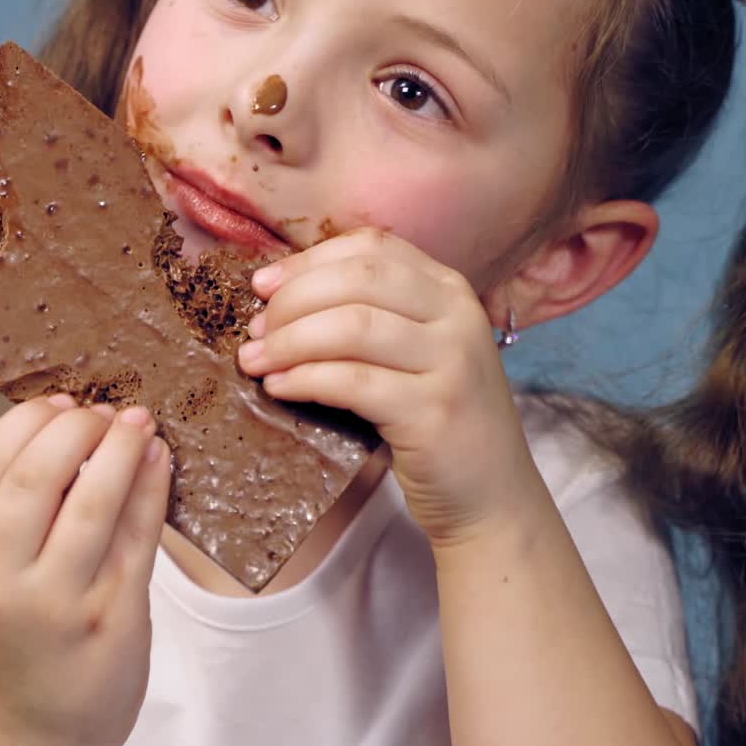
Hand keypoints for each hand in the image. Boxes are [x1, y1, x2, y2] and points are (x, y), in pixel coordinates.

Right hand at [0, 396, 170, 745]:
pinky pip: (139, 535)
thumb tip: (68, 416)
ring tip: (138, 423)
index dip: (25, 422)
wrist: (40, 732)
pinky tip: (160, 458)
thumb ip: (12, 507)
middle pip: (34, 477)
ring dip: (120, 448)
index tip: (58, 401)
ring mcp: (57, 604)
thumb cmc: (19, 635)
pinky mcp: (113, 617)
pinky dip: (152, 486)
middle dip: (75, 427)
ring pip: (92, 501)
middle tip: (103, 412)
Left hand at [238, 227, 534, 546]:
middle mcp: (458, 315)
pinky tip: (279, 387)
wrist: (491, 498)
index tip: (263, 286)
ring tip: (253, 361)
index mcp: (450, 289)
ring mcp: (452, 362)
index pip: (371, 247)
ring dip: (288, 340)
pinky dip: (304, 379)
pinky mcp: (435, 412)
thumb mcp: (417, 352)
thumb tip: (278, 297)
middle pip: (357, 279)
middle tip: (256, 331)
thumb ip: (371, 315)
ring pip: (351, 326)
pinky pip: (352, 382)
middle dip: (292, 300)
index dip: (308, 261)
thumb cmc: (436, 421)